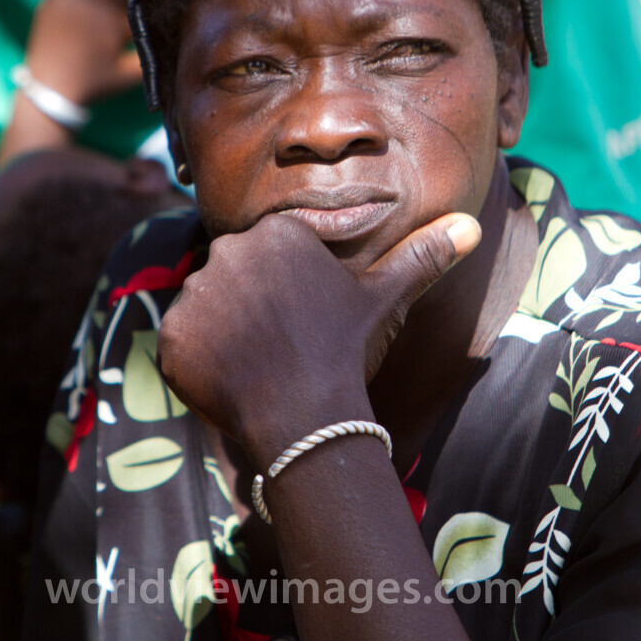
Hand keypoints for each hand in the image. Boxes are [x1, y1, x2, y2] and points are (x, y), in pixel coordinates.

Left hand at [0, 0, 144, 160]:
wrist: (50, 86)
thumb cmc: (94, 82)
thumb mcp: (127, 76)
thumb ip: (152, 60)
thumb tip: (172, 45)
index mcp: (113, 21)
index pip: (135, 12)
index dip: (134, 25)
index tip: (128, 38)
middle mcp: (92, 4)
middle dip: (117, 13)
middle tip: (109, 35)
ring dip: (101, 1)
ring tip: (96, 23)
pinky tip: (83, 10)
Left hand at [156, 212, 480, 464]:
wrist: (306, 414)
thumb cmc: (347, 349)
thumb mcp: (385, 298)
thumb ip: (420, 256)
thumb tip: (469, 226)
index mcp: (274, 232)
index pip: (272, 256)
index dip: (288, 292)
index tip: (303, 322)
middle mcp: (226, 251)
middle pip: (235, 276)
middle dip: (252, 307)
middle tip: (281, 345)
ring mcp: (193, 294)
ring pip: (208, 308)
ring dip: (225, 332)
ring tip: (259, 364)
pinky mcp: (170, 335)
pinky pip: (182, 343)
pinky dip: (201, 361)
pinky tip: (234, 379)